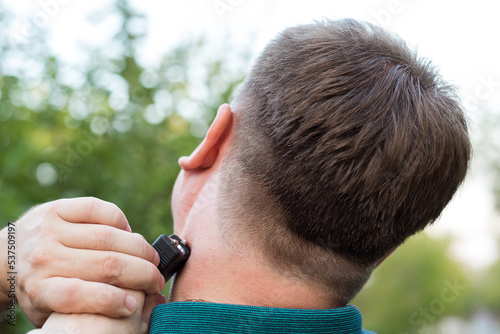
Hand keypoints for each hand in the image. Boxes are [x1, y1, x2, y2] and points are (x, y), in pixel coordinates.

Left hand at [0, 197, 164, 326]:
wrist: (4, 256)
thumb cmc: (39, 289)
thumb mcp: (50, 309)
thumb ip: (84, 309)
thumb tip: (133, 308)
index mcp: (39, 289)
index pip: (76, 295)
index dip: (111, 301)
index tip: (133, 305)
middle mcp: (44, 258)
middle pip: (105, 264)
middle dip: (142, 273)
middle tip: (156, 280)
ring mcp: (51, 229)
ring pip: (109, 237)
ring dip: (140, 249)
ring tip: (151, 259)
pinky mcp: (58, 208)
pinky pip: (100, 209)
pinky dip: (122, 222)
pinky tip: (129, 234)